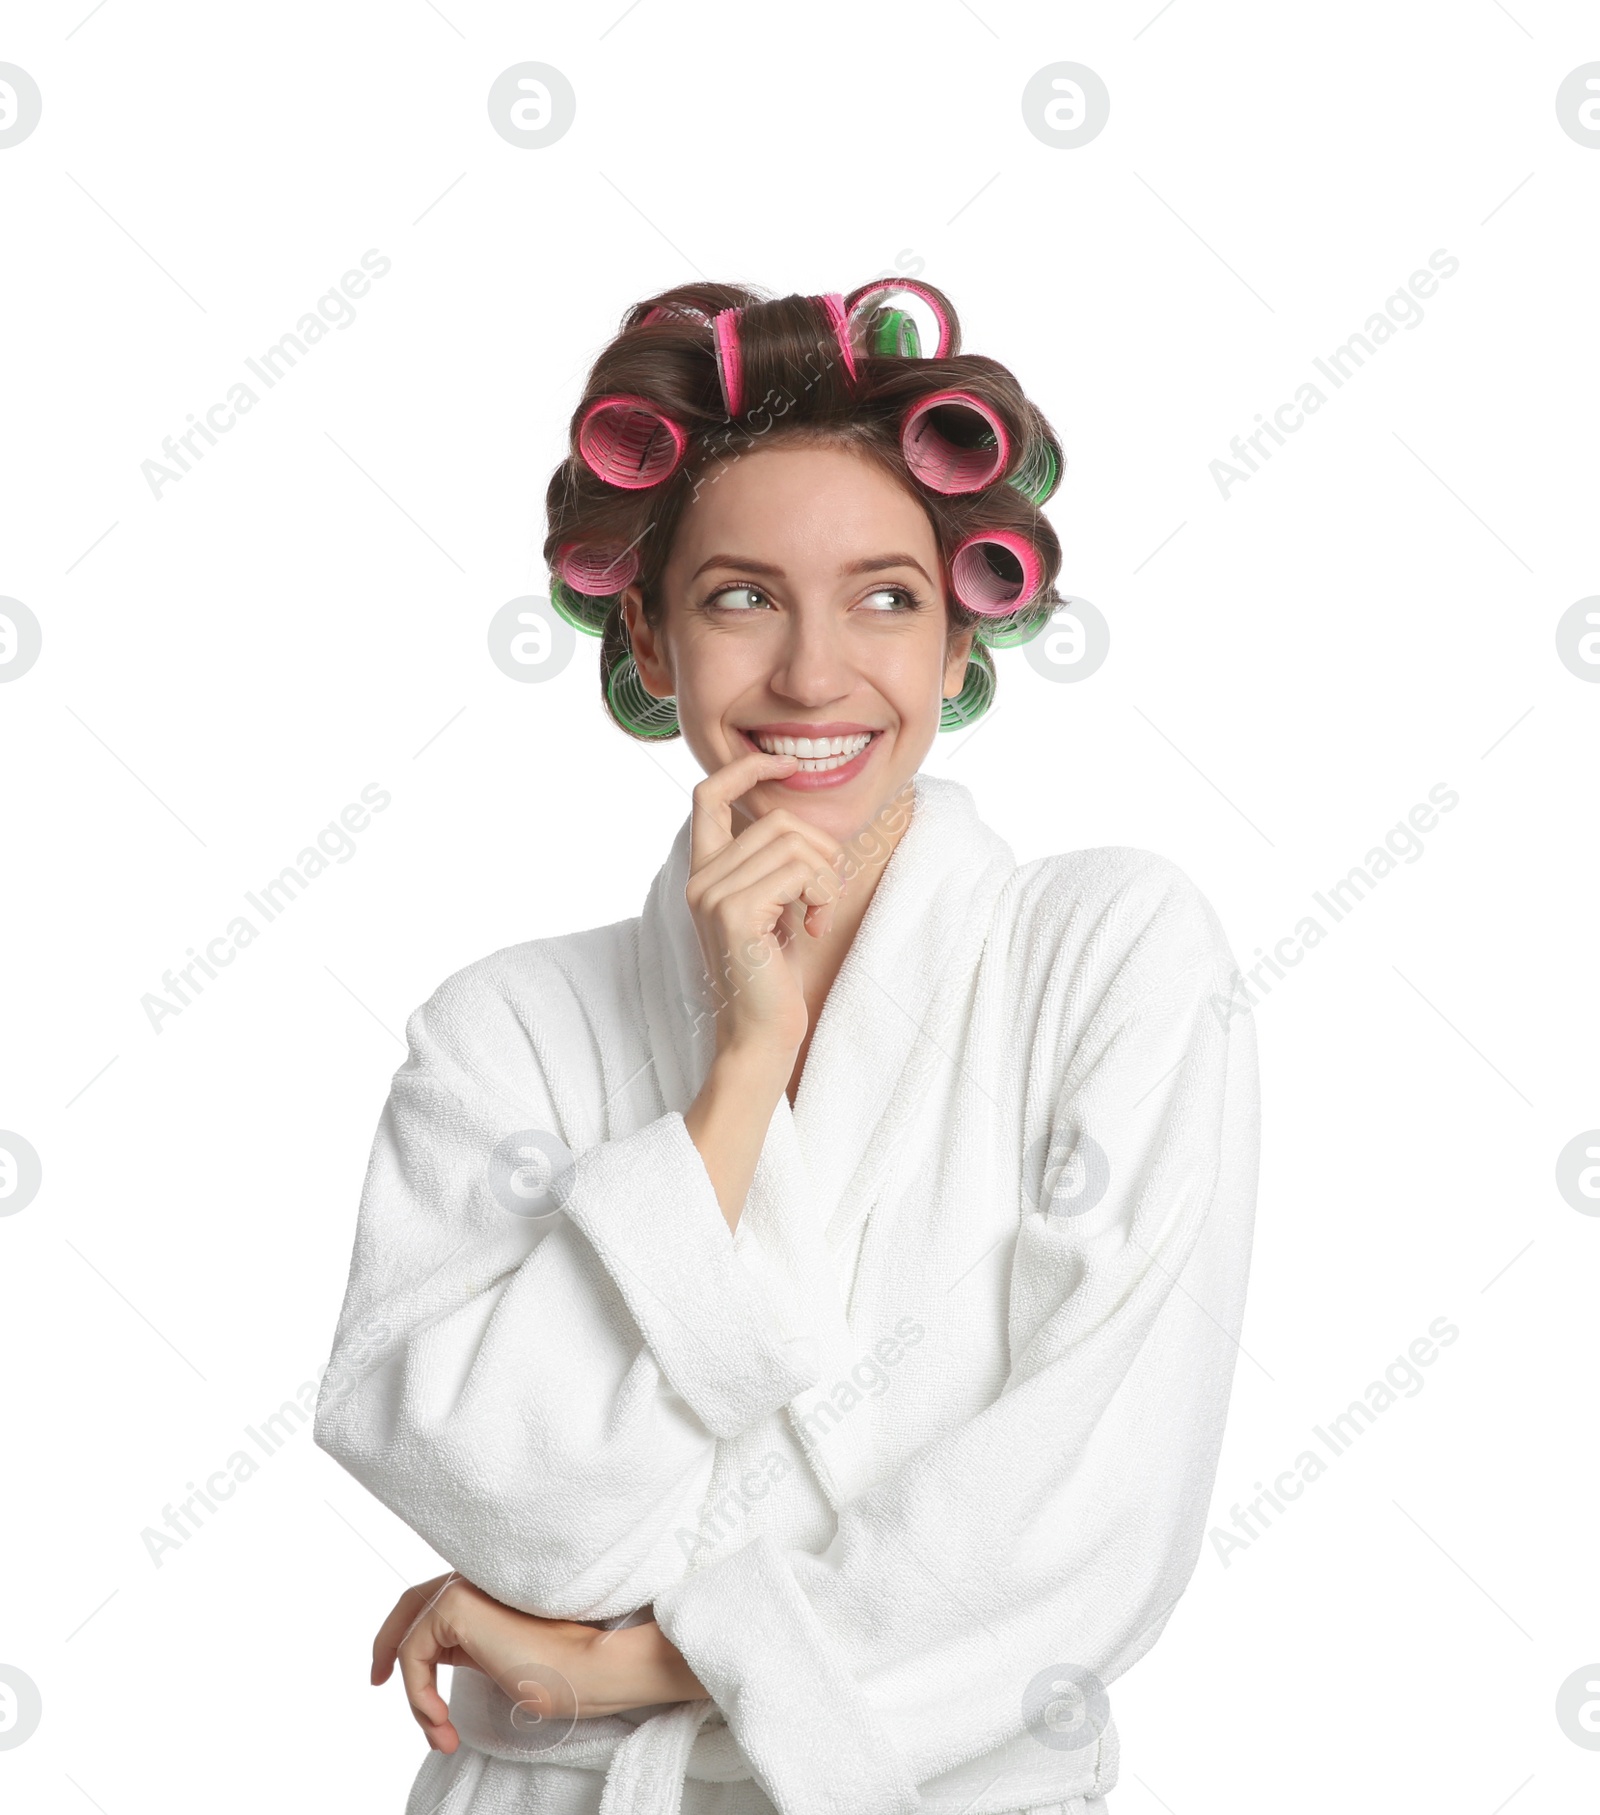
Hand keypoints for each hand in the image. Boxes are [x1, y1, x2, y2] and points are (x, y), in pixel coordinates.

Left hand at [371, 1575, 707, 1752]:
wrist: (587, 1668)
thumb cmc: (558, 1672)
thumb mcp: (500, 1659)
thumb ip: (470, 1646)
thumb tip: (436, 1659)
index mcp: (486, 1591)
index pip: (430, 1601)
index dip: (402, 1632)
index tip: (386, 1672)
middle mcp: (473, 1579)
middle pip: (409, 1605)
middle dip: (386, 1645)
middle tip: (377, 1681)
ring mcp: (463, 1586)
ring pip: (410, 1640)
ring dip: (416, 1697)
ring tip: (440, 1734)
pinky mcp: (456, 1605)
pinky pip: (414, 1656)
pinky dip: (418, 1695)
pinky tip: (439, 1722)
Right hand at [686, 749, 845, 1058]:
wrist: (761, 1033)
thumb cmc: (773, 974)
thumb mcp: (772, 906)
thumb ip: (773, 862)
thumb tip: (801, 818)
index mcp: (704, 872)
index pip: (709, 793)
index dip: (748, 768)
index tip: (787, 764)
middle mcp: (700, 878)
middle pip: (776, 820)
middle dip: (820, 851)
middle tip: (825, 894)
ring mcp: (713, 894)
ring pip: (794, 845)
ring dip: (826, 879)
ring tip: (819, 915)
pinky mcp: (736, 913)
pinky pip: (800, 873)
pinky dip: (823, 896)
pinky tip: (816, 927)